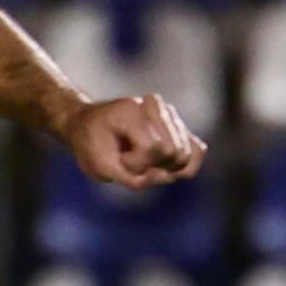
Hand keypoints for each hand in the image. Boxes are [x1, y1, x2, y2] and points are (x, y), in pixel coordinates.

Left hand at [65, 92, 204, 189]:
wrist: (87, 125)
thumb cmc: (91, 146)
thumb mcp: (99, 168)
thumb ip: (133, 179)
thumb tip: (166, 176)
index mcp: (131, 110)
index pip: (156, 147)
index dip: (138, 164)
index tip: (119, 158)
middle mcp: (156, 105)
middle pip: (175, 153)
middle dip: (153, 166)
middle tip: (129, 159)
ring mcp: (170, 112)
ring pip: (186, 155)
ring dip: (164, 167)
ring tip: (141, 159)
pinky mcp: (179, 124)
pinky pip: (197, 151)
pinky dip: (181, 166)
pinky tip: (159, 164)